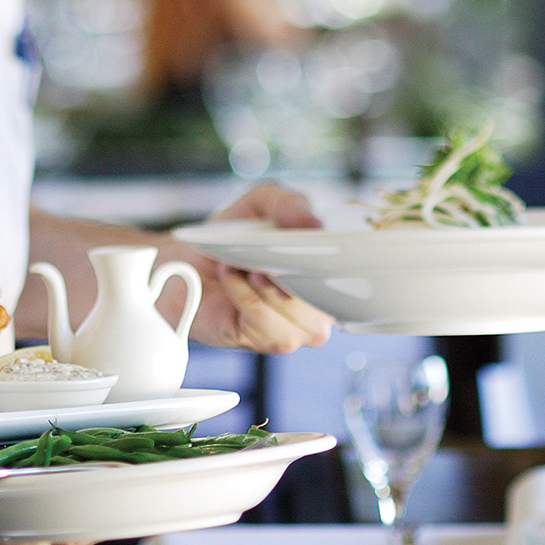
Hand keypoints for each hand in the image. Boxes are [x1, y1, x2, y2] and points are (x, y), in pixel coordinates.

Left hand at [174, 179, 331, 354]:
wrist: (189, 263)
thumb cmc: (233, 236)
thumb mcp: (262, 204)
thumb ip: (289, 203)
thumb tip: (314, 222)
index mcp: (331, 273)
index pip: (356, 275)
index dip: (343, 261)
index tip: (321, 243)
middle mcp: (322, 306)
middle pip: (329, 298)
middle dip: (298, 271)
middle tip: (270, 253)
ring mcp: (298, 328)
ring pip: (298, 312)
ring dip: (264, 282)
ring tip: (242, 262)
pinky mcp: (267, 341)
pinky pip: (263, 319)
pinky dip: (243, 293)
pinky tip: (231, 275)